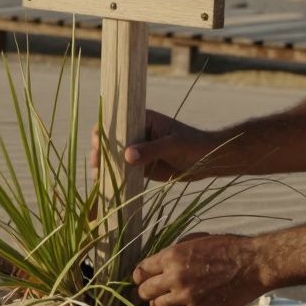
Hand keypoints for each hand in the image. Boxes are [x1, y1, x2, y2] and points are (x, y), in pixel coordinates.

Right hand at [90, 109, 219, 181]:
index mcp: (142, 119)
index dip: (103, 131)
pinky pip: (123, 170)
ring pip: (114, 156)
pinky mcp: (141, 166)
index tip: (97, 143)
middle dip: (100, 151)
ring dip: (104, 165)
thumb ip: (152, 150)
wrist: (209, 161)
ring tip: (98, 177)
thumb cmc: (194, 145)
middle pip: (111, 140)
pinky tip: (105, 185)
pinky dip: (114, 176)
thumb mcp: (173, 145)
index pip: (117, 121)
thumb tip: (127, 156)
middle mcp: (136, 133)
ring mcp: (137, 150)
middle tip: (96, 165)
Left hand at [131, 233, 265, 305]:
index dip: (138, 276)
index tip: (140, 279)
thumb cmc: (227, 247)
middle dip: (143, 292)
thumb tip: (162, 261)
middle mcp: (174, 276)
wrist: (252, 264)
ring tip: (164, 302)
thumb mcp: (196, 240)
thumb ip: (176, 251)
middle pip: (144, 291)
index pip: (141, 270)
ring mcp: (186, 295)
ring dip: (159, 305)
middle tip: (147, 293)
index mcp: (172, 255)